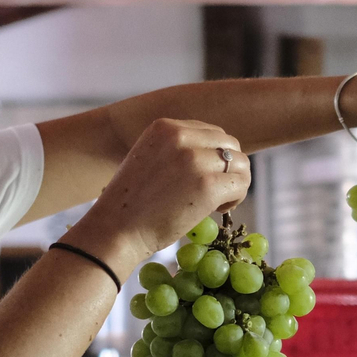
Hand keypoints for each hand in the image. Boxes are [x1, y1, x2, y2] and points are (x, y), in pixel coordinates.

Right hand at [76, 119, 249, 269]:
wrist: (115, 230)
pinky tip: (218, 210)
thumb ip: (177, 150)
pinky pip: (241, 184)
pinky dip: (237, 198)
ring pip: (241, 163)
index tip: (202, 177)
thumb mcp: (149, 159)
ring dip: (235, 183)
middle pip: (230, 144)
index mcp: (165, 126)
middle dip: (228, 168)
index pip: (211, 132)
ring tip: (217, 202)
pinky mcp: (207, 186)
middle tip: (215, 192)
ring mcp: (195, 160)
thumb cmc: (131, 204)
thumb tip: (215, 154)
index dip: (214, 157)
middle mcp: (181, 136)